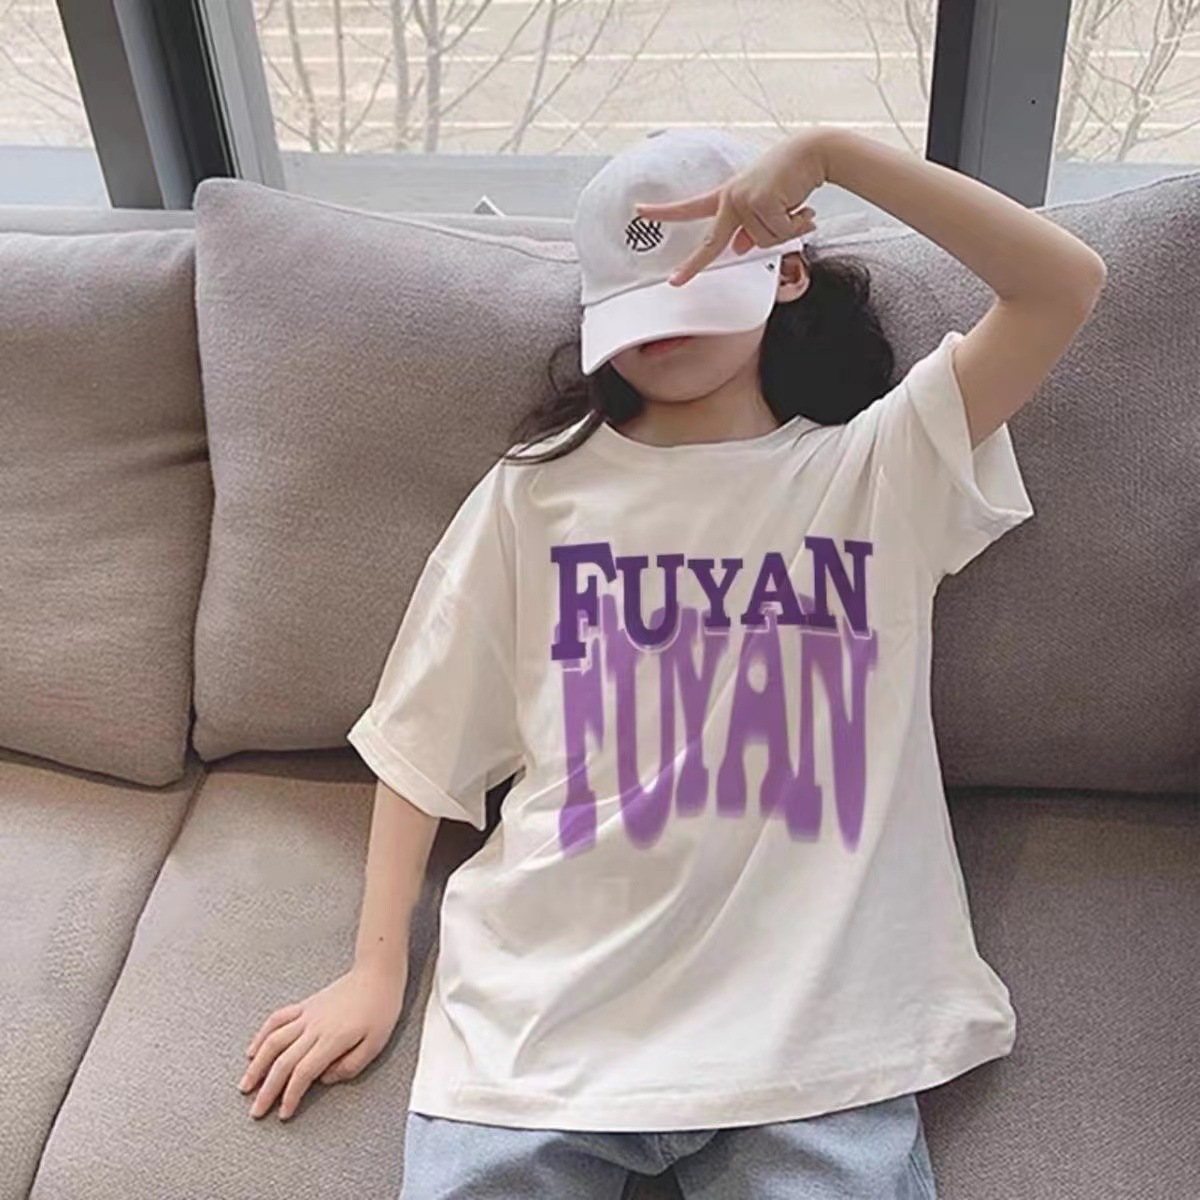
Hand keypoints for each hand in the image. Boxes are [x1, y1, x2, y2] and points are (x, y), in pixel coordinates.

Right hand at [237, 958, 406, 1119]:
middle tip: (256, 1111)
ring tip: (245, 1085)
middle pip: (283, 1061)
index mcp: (332, 1039)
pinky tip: (253, 1050)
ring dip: (257, 1065)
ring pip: (273, 1040)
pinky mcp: (305, 1005)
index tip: (283, 1114)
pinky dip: (261, 1035)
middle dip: (266, 1090)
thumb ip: (350, 1066)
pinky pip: (277, 1019)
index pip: (303, 1073)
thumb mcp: (376, 1044)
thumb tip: (325, 1078)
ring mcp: (307, 1014)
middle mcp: (314, 1027)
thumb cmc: (381, 1009)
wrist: (377, 975)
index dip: (290, 1096)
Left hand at [634, 130, 830, 287]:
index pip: (690, 207)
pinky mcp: (762, 201)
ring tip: (794, 208)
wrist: (813, 153)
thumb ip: (749, 228)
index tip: (640, 212)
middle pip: (712, 241)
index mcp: (727, 197)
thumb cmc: (789, 178)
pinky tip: (801, 208)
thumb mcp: (764, 205)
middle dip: (693, 264)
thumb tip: (739, 248)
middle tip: (674, 283)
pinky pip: (778, 233)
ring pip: (761, 242)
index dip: (665, 212)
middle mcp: (731, 198)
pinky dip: (795, 225)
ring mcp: (745, 199)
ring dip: (785, 229)